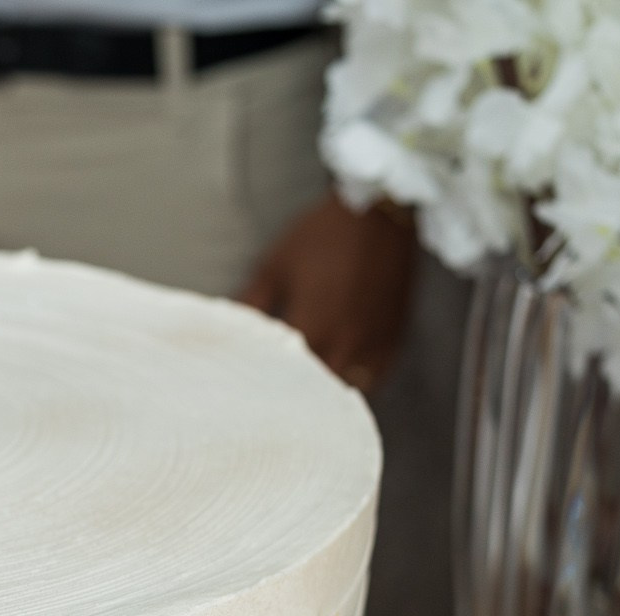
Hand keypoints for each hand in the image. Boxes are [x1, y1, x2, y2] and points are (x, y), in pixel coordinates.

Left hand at [239, 196, 418, 392]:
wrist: (379, 212)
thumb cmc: (322, 235)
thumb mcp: (276, 265)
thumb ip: (251, 303)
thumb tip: (227, 329)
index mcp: (313, 326)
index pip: (283, 375)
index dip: (264, 385)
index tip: (248, 391)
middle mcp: (345, 342)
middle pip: (317, 393)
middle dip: (295, 397)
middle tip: (275, 399)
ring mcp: (372, 343)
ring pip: (348, 390)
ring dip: (327, 396)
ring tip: (307, 397)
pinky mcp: (392, 337)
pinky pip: (375, 377)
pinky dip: (357, 384)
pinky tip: (341, 381)